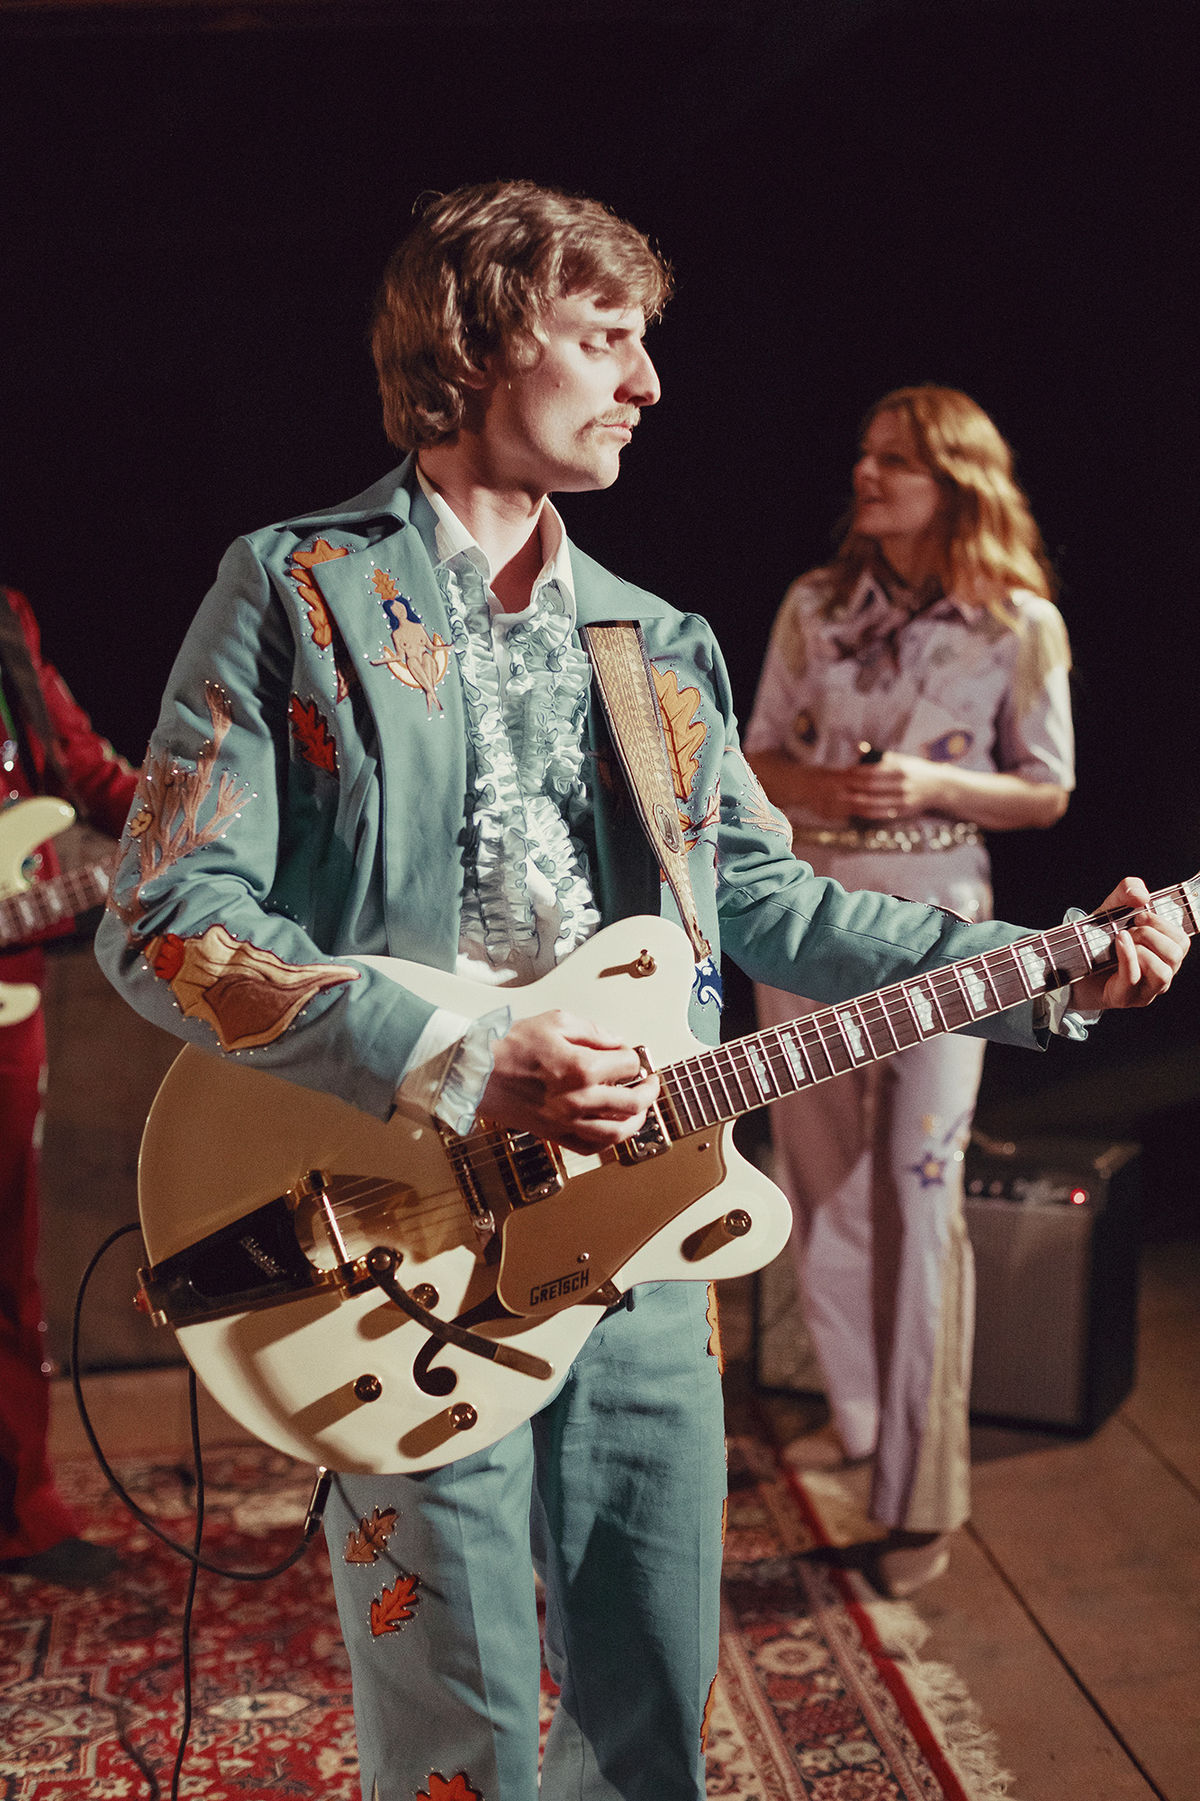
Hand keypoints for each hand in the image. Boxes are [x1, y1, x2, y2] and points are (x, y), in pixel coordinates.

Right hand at [479, 1010, 659, 1152]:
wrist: (475, 1071)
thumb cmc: (509, 1045)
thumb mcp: (556, 1021)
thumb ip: (593, 1032)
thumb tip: (616, 1042)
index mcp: (581, 1067)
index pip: (628, 1064)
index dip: (632, 1056)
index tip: (628, 1053)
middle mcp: (578, 1099)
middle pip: (632, 1102)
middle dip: (648, 1090)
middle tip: (650, 1083)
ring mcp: (566, 1120)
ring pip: (617, 1132)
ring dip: (637, 1121)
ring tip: (640, 1110)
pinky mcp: (553, 1134)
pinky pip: (590, 1148)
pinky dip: (608, 1142)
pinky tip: (613, 1130)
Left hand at [826, 751, 944, 821]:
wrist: (940, 787)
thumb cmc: (915, 771)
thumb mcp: (901, 759)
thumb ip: (879, 756)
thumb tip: (858, 747)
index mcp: (900, 768)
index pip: (873, 771)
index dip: (856, 773)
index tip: (844, 773)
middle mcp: (902, 784)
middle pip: (872, 787)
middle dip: (853, 787)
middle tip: (837, 787)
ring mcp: (903, 799)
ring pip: (875, 803)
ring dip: (856, 801)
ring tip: (842, 799)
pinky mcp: (904, 812)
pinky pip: (882, 814)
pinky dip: (867, 812)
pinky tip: (856, 810)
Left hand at [1069, 877, 1188, 1011]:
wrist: (1067, 964)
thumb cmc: (1097, 940)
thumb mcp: (1113, 908)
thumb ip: (1128, 890)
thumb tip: (1142, 896)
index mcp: (1164, 953)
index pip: (1183, 940)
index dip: (1165, 923)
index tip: (1140, 914)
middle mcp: (1161, 972)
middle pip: (1176, 953)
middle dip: (1151, 933)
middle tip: (1129, 928)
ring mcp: (1145, 989)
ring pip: (1163, 972)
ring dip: (1142, 948)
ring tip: (1122, 939)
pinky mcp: (1125, 997)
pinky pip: (1134, 977)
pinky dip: (1127, 956)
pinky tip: (1118, 942)